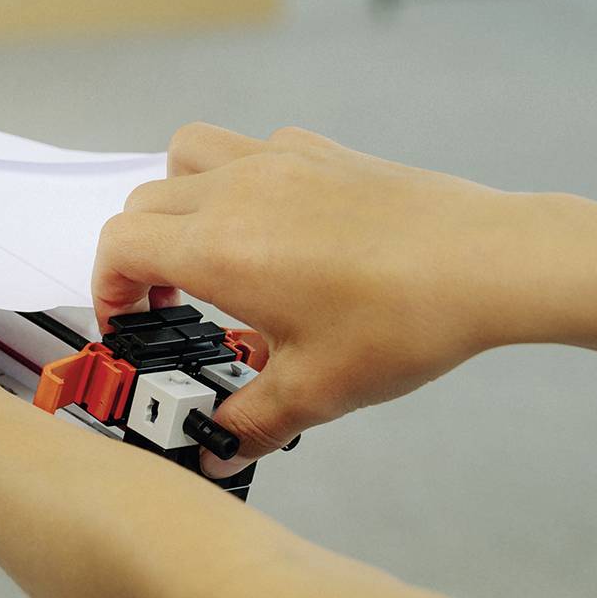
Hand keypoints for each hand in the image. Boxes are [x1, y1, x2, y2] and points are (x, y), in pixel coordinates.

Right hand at [94, 125, 554, 473]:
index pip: (119, 247)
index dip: (108, 288)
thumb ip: (250, 424)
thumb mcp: (317, 392)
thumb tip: (217, 449)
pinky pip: (251, 147)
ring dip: (176, 199)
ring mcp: (277, 162)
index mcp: (219, 250)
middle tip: (171, 304)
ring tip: (208, 248)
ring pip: (187, 156)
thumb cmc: (406, 319)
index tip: (134, 323)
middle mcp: (235, 193)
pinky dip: (239, 178)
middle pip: (143, 204)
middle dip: (139, 256)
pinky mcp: (319, 152)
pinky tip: (276, 224)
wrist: (487, 263)